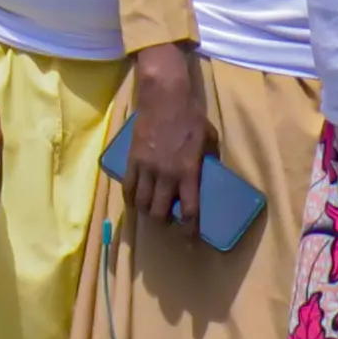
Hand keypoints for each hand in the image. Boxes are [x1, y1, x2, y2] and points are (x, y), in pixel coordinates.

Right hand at [123, 42, 207, 232]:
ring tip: (151, 212)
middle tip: (167, 222)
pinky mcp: (132, 160)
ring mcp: (147, 168)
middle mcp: (166, 176)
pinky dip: (131, 198)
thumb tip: (207, 171)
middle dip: (164, 223)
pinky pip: (129, 187)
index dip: (189, 230)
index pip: (189, 211)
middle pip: (160, 212)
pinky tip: (134, 202)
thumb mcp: (209, 139)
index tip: (190, 241)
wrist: (164, 97)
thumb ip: (207, 159)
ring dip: (147, 212)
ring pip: (143, 203)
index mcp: (188, 173)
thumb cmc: (190, 116)